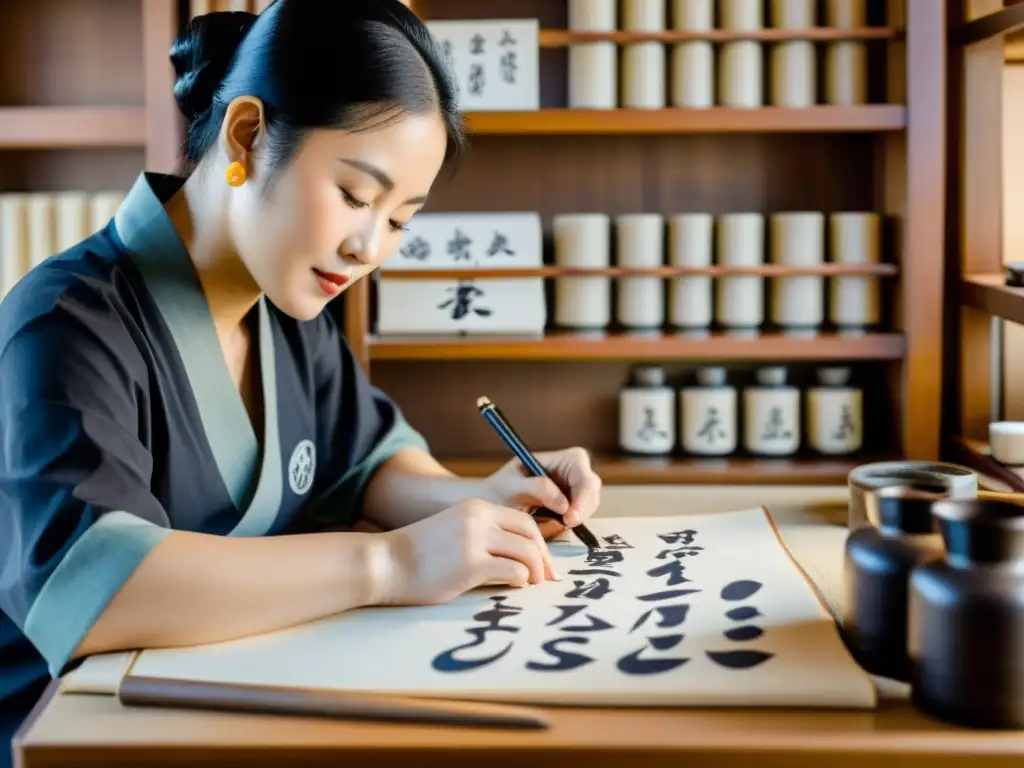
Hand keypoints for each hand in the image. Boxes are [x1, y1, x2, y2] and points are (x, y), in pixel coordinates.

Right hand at [376, 498, 559, 605]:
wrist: (386, 563)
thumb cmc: (420, 555)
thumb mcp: (455, 531)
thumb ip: (483, 536)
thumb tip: (516, 558)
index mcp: (477, 508)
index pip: (523, 520)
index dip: (539, 543)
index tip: (543, 563)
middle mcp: (479, 518)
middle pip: (530, 533)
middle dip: (544, 557)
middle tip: (547, 578)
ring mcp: (475, 540)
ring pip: (526, 552)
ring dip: (535, 572)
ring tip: (530, 585)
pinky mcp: (470, 564)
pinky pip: (512, 571)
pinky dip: (520, 580)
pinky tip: (515, 587)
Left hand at [482, 447, 602, 539]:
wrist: (494, 503)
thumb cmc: (500, 489)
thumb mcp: (512, 486)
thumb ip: (536, 488)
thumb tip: (563, 503)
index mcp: (566, 459)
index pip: (585, 477)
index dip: (582, 498)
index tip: (569, 517)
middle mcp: (576, 472)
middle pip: (592, 494)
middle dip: (579, 511)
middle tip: (563, 526)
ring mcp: (577, 490)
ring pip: (588, 509)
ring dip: (572, 520)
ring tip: (547, 525)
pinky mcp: (573, 507)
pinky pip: (579, 519)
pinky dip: (567, 525)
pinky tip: (549, 526)